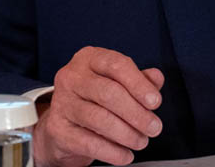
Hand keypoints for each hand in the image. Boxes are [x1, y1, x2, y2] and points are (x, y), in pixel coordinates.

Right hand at [33, 47, 164, 166]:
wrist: (64, 124)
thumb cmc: (96, 98)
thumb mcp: (119, 82)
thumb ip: (140, 79)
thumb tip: (156, 78)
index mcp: (90, 58)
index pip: (116, 65)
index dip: (139, 84)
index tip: (156, 102)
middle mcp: (72, 76)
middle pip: (108, 93)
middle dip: (136, 113)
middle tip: (154, 128)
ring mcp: (62, 103)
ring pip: (99, 119)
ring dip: (127, 134)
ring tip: (141, 141)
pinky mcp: (57, 129)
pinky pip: (89, 142)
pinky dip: (112, 151)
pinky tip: (125, 155)